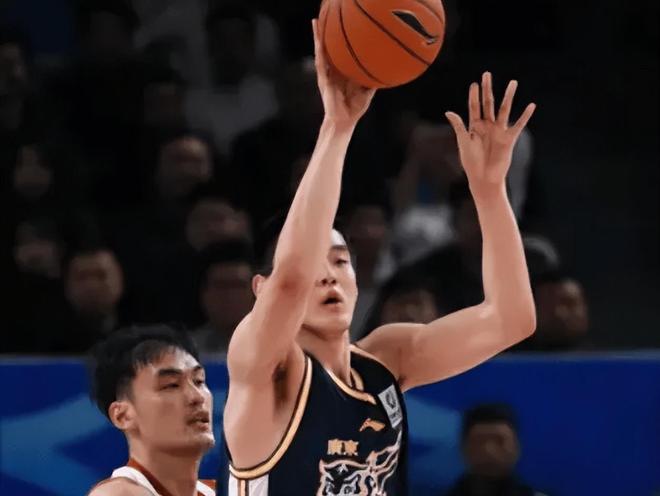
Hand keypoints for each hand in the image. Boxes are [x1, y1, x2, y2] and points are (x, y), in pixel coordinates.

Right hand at [312, 19, 375, 126]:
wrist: (344, 121)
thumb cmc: (355, 109)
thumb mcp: (367, 91)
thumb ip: (373, 80)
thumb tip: (386, 71)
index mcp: (344, 72)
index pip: (341, 52)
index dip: (341, 40)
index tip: (344, 25)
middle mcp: (334, 71)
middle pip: (329, 47)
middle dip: (327, 33)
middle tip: (326, 16)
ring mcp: (327, 74)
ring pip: (322, 51)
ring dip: (318, 37)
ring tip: (316, 22)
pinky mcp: (323, 80)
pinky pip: (320, 63)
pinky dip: (319, 51)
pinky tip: (318, 41)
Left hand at [445, 72, 535, 197]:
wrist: (483, 178)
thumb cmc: (471, 162)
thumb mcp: (464, 142)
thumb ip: (458, 126)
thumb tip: (448, 111)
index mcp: (474, 126)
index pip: (474, 107)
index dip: (474, 95)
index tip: (474, 83)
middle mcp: (487, 126)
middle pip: (488, 103)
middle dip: (487, 89)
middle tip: (487, 74)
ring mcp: (499, 131)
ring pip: (504, 109)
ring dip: (508, 96)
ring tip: (513, 82)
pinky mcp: (508, 138)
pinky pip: (518, 125)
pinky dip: (525, 116)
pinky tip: (531, 106)